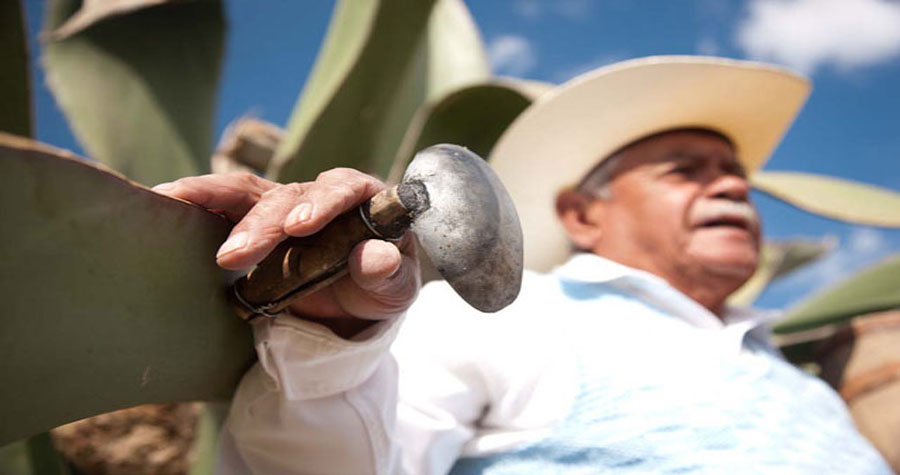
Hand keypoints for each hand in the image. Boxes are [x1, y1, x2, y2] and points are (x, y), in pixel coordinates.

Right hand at [152, 170, 418, 335]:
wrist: (353, 308)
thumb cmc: (378, 289)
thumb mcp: (395, 291)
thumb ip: (389, 275)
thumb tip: (374, 258)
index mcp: (360, 200)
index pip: (344, 189)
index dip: (322, 203)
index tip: (301, 225)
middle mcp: (318, 195)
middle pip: (287, 196)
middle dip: (260, 224)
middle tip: (234, 255)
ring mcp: (282, 205)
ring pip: (246, 194)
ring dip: (212, 201)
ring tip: (177, 209)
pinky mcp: (251, 220)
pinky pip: (220, 204)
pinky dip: (192, 200)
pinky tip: (163, 203)